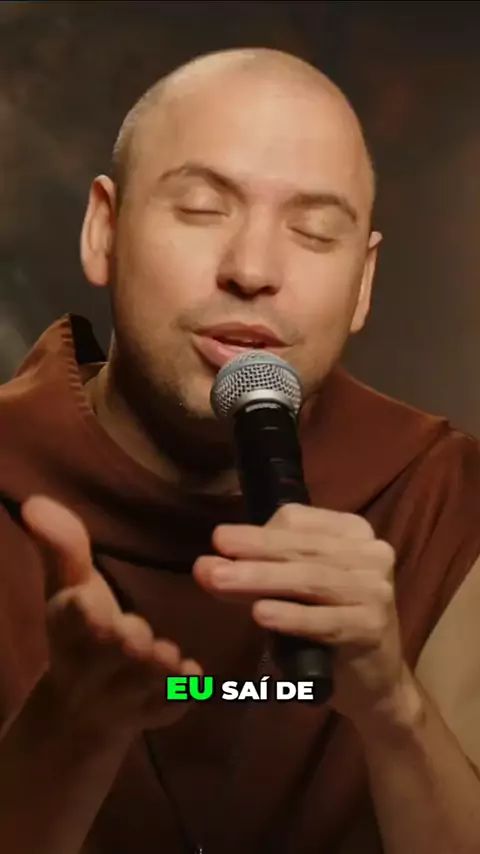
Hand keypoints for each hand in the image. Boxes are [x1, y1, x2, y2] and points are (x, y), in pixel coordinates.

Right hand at [22, 496, 201, 741]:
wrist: (81, 711)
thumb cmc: (80, 631)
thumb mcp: (66, 588)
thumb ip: (62, 546)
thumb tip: (35, 501)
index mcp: (69, 627)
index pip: (69, 618)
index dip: (78, 610)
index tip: (85, 600)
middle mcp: (92, 664)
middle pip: (110, 651)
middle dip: (125, 640)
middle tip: (135, 631)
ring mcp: (123, 694)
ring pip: (143, 681)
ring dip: (158, 666)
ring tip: (167, 652)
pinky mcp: (154, 713)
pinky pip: (171, 706)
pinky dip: (183, 694)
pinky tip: (194, 677)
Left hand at [194, 504, 415, 727]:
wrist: (374, 681)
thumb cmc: (327, 623)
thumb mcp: (292, 590)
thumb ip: (253, 574)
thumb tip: (205, 566)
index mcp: (353, 532)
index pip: (298, 521)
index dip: (257, 533)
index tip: (220, 543)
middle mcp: (372, 554)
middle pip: (302, 549)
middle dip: (251, 554)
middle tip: (208, 562)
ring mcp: (376, 590)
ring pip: (311, 580)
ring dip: (262, 580)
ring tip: (221, 582)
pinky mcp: (374, 628)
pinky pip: (326, 621)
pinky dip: (292, 617)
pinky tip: (261, 615)